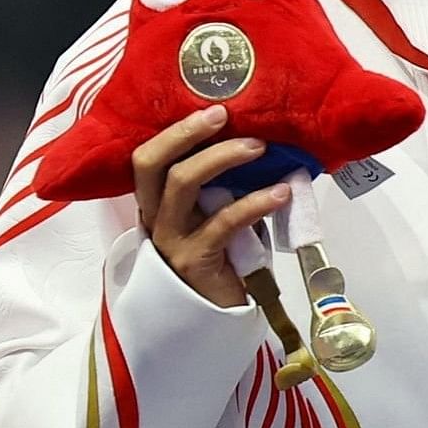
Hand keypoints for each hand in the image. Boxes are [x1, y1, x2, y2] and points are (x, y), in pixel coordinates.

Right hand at [134, 105, 291, 307]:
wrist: (215, 318)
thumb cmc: (220, 259)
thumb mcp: (211, 217)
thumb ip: (220, 187)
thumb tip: (258, 143)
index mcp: (156, 204)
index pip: (146, 159)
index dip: (174, 132)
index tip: (211, 109)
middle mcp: (155, 218)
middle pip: (152, 164)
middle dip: (186, 133)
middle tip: (223, 115)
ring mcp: (172, 240)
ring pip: (183, 184)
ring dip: (222, 158)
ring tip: (260, 147)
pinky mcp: (195, 262)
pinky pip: (223, 222)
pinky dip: (255, 202)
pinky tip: (281, 193)